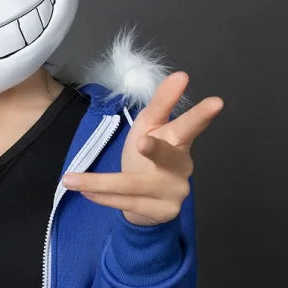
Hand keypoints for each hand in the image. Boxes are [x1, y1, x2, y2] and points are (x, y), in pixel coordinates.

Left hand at [62, 72, 222, 225]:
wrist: (148, 200)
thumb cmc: (149, 156)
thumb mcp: (151, 126)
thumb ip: (162, 103)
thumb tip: (180, 75)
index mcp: (179, 141)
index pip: (190, 126)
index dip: (201, 115)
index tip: (216, 102)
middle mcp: (181, 168)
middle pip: (167, 157)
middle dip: (155, 149)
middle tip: (142, 142)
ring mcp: (173, 192)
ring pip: (133, 185)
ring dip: (100, 182)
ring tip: (71, 179)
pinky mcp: (161, 212)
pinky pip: (126, 203)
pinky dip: (102, 196)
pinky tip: (84, 191)